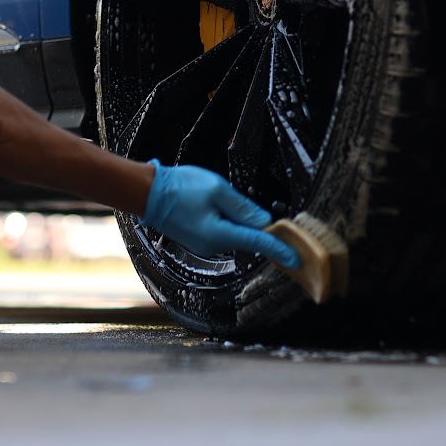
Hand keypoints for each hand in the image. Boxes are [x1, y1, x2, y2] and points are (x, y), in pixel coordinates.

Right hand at [140, 162, 300, 267]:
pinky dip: (228, 222)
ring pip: (235, 233)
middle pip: (248, 238)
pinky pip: (223, 232)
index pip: (258, 242)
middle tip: (256, 208)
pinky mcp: (199, 240)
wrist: (148, 193)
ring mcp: (205, 246)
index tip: (297, 259)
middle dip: (258, 226)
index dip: (280, 249)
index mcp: (220, 234)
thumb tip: (265, 222)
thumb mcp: (217, 189)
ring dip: (240, 220)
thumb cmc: (180, 187)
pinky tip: (216, 204)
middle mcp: (213, 246)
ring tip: (219, 197)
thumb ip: (244, 207)